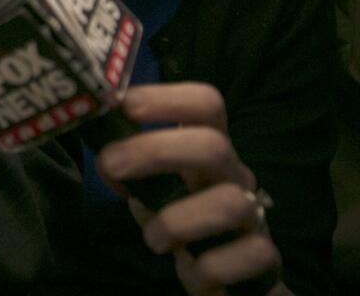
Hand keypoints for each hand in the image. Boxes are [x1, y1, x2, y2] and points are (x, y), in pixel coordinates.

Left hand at [97, 84, 282, 294]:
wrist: (225, 269)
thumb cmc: (179, 213)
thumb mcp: (149, 184)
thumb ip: (126, 165)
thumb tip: (105, 156)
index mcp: (206, 147)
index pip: (205, 103)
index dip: (166, 99)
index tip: (124, 105)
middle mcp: (234, 174)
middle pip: (213, 145)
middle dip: (156, 151)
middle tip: (111, 164)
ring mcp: (254, 214)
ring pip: (230, 204)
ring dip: (177, 222)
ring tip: (153, 239)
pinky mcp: (264, 257)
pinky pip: (249, 256)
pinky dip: (210, 267)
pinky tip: (189, 270)